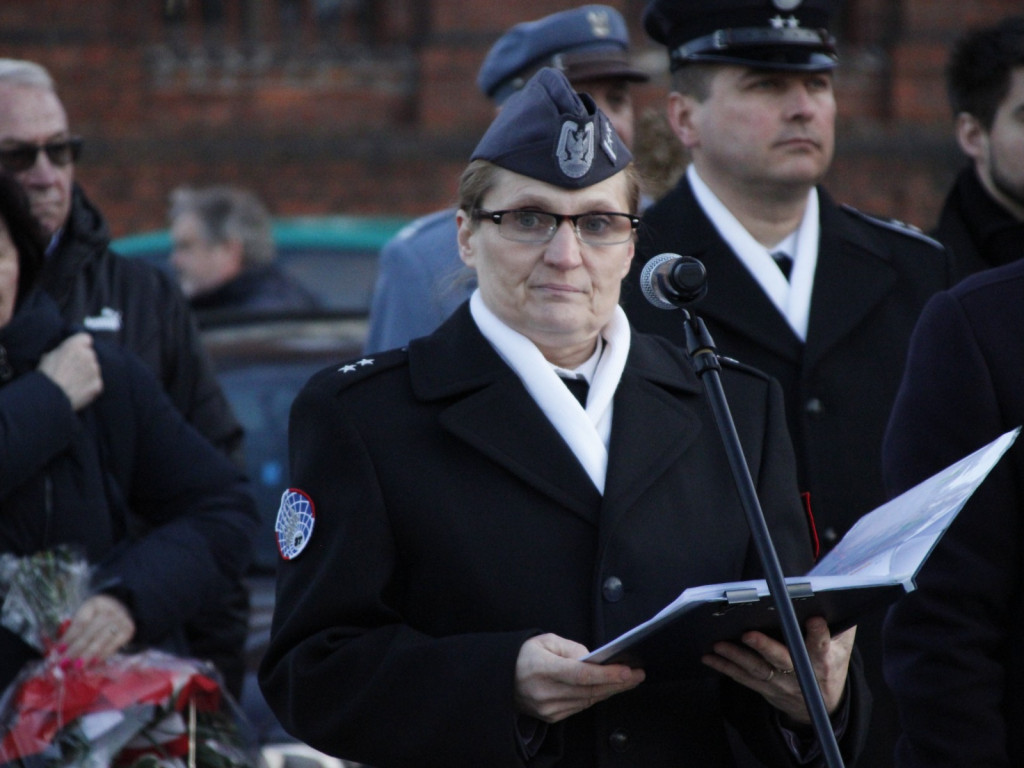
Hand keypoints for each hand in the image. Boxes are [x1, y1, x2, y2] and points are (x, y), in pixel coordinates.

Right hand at [38, 332, 102, 410]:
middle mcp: (89, 355)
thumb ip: (62, 350)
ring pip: (94, 369)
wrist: (50, 397)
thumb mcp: (47, 355)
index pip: (86, 339)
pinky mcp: (98, 384)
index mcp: (75, 345)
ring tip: (72, 383)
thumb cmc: (45, 375)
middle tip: (71, 371)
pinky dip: (89, 387)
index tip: (74, 352)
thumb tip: (65, 350)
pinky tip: (77, 391)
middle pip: (90, 355)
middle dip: (83, 361)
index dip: (80, 345)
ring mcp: (95, 370)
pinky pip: (95, 383)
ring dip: (87, 374)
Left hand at [58, 594, 134, 663]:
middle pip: (90, 632)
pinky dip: (103, 654)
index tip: (59, 650)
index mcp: (95, 604)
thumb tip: (60, 651)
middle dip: (76, 649)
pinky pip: (114, 644)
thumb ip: (74, 630)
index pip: (81, 622)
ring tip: (77, 666)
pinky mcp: (128, 630)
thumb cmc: (98, 617)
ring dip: (88, 654)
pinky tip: (93, 663)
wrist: (124, 609)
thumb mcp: (86, 616)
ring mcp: (121, 619)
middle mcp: (110, 610)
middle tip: (64, 663)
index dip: (69, 637)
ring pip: (102, 639)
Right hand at [514, 633, 644, 722]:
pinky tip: (608, 689)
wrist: (501, 677)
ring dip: (610, 691)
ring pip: (588, 700)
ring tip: (629, 680)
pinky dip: (596, 697)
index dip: (606, 674)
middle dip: (617, 683)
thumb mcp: (546, 640)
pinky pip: (580, 707)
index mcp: (542, 667)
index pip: (580, 674)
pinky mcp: (551, 717)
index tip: (627, 671)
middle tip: (638, 675)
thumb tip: (593, 660)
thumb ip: (572, 649)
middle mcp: (544, 691)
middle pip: (589, 690)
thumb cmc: (525, 654)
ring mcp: (547, 708)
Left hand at [701, 617, 854, 723]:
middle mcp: (800, 672)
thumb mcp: (843, 647)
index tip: (814, 619)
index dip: (818, 633)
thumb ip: (840, 624)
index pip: (821, 645)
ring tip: (719, 643)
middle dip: (764, 647)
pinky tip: (710, 657)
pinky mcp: (765, 688)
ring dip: (736, 656)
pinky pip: (743, 678)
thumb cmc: (830, 665)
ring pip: (757, 669)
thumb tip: (835, 596)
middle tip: (748, 634)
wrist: (822, 705)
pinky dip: (725, 667)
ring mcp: (781, 682)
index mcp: (823, 659)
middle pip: (782, 659)